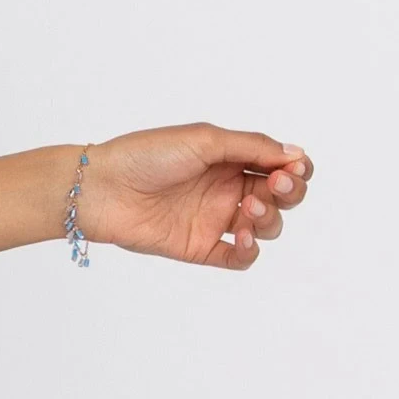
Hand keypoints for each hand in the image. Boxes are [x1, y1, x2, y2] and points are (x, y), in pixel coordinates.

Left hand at [80, 122, 312, 269]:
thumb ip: (251, 147)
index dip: (296, 168)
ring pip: (267, 227)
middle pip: (281, 196)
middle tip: (278, 184)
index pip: (278, 165)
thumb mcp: (204, 140)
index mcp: (228, 158)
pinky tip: (243, 237)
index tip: (293, 167)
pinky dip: (251, 250)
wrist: (103, 188)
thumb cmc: (146, 155)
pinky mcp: (200, 247)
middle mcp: (225, 188)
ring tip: (248, 208)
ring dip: (270, 218)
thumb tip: (296, 154)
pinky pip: (240, 258)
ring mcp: (214, 219)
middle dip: (290, 192)